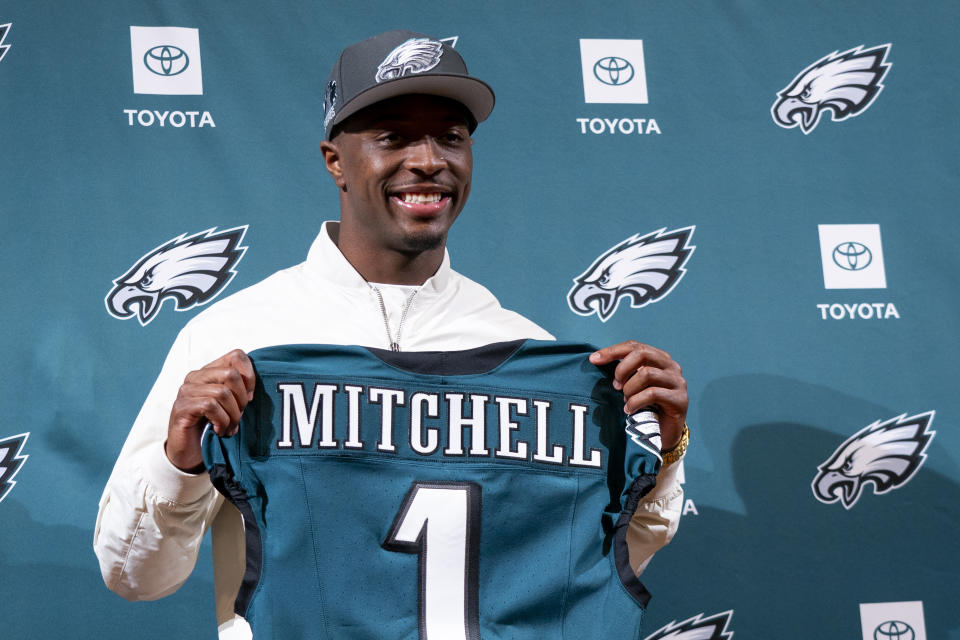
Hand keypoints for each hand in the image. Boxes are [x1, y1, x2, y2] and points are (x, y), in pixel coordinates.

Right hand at [165, 349, 254, 472]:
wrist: (188, 452)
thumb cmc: (212, 426)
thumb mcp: (230, 405)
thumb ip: (239, 392)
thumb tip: (252, 391)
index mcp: (209, 371)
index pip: (236, 356)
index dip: (250, 376)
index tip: (250, 397)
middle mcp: (195, 377)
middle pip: (231, 374)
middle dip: (241, 399)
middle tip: (238, 416)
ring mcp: (186, 391)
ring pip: (222, 392)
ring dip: (232, 415)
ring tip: (230, 428)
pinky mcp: (181, 407)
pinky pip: (210, 406)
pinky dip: (221, 420)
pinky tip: (219, 430)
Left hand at [590, 341, 687, 450]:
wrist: (665, 433)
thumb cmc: (646, 406)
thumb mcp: (633, 385)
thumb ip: (624, 371)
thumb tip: (596, 358)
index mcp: (660, 358)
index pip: (634, 346)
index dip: (612, 350)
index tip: (593, 359)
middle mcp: (672, 366)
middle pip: (642, 353)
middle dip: (622, 368)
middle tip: (615, 385)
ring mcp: (678, 382)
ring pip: (646, 373)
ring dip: (629, 388)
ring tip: (626, 400)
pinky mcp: (680, 399)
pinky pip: (652, 393)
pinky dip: (635, 401)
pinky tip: (629, 410)